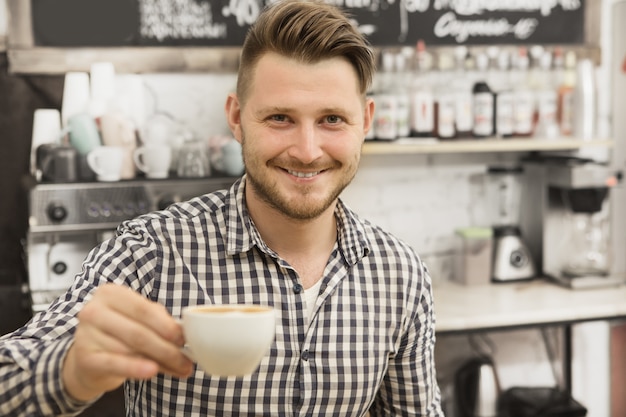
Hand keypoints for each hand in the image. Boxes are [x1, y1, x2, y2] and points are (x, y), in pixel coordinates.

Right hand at [62, 283, 193, 401]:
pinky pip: (115, 363)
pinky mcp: (84, 358)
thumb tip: (184, 335)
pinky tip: (152, 371)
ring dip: (160, 362)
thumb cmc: (118, 333)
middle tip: (186, 360)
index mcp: (110, 293)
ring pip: (131, 350)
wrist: (87, 357)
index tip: (184, 339)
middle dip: (167, 348)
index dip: (167, 326)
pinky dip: (136, 368)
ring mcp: (86, 334)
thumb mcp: (137, 320)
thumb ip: (159, 322)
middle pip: (139, 332)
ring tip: (178, 368)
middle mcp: (94, 311)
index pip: (145, 310)